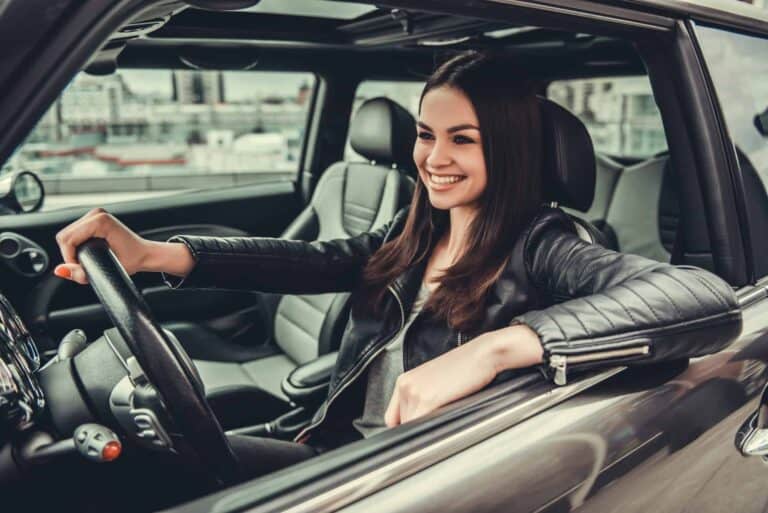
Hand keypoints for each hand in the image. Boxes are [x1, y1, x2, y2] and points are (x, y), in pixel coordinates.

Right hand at [54, 208, 193, 283]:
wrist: (144, 254)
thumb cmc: (132, 260)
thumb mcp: (107, 270)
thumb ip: (81, 273)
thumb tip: (60, 270)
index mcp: (100, 221)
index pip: (67, 239)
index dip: (68, 258)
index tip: (79, 268)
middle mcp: (97, 214)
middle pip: (64, 236)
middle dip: (69, 254)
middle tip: (83, 266)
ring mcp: (95, 215)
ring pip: (67, 234)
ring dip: (72, 250)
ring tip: (86, 260)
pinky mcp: (93, 219)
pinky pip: (73, 232)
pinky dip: (75, 245)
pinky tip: (87, 252)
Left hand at [384, 324, 542, 426]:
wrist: (483, 354)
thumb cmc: (466, 367)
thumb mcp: (436, 382)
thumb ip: (422, 399)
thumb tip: (419, 423)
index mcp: (404, 380)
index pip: (391, 417)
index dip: (405, 429)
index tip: (416, 435)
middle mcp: (405, 385)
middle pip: (401, 424)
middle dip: (416, 431)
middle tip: (433, 433)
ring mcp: (414, 392)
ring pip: (409, 427)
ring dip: (423, 434)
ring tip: (440, 430)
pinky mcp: (427, 399)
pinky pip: (418, 426)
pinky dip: (427, 434)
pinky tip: (440, 431)